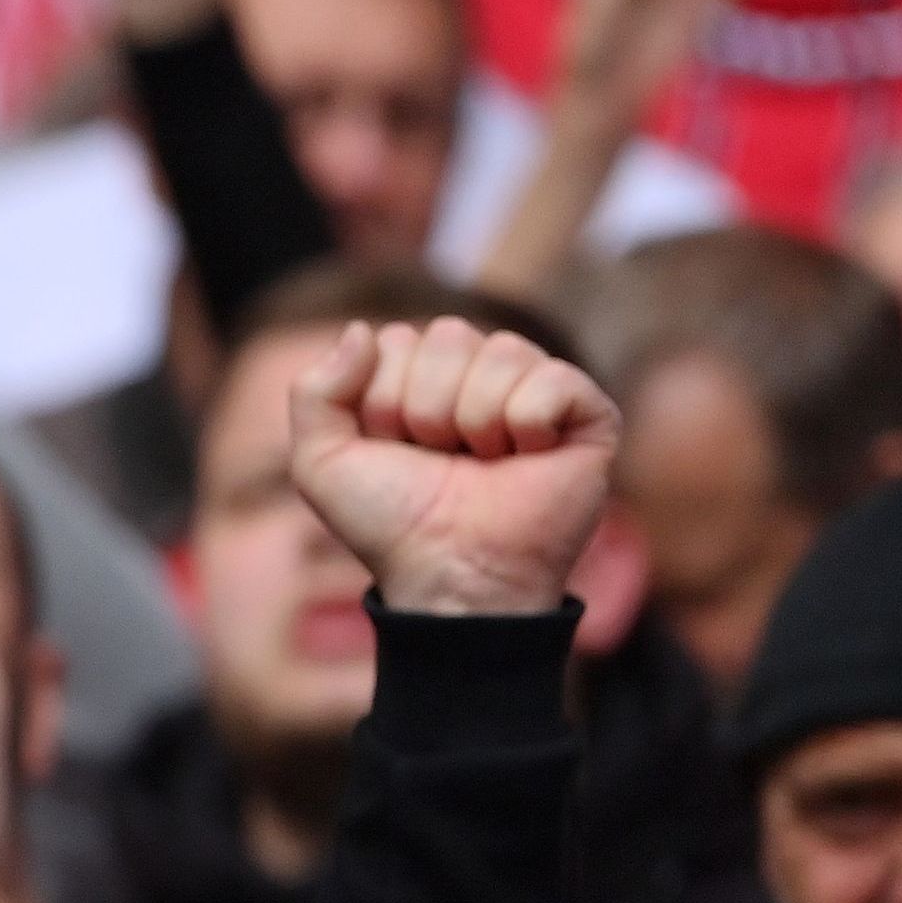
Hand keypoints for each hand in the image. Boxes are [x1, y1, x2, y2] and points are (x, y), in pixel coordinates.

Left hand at [288, 318, 622, 616]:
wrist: (450, 573)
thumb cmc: (392, 524)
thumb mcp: (321, 462)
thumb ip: (315, 392)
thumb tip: (362, 330)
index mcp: (422, 378)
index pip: (397, 340)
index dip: (383, 401)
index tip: (394, 450)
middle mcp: (480, 375)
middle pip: (448, 335)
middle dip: (427, 408)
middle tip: (440, 458)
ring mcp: (535, 388)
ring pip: (501, 350)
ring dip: (475, 419)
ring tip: (482, 462)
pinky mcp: (586, 412)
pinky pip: (554, 377)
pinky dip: (528, 423)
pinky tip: (527, 456)